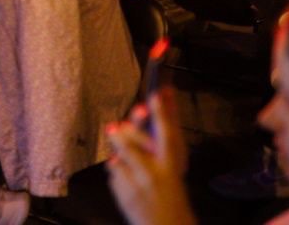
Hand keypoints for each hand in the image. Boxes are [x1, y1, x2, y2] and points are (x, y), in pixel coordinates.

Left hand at [106, 91, 195, 224]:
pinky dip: (119, 169)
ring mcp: (136, 185)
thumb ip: (161, 138)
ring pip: (118, 155)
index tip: (157, 95)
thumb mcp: (174, 166)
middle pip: (133, 144)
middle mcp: (155, 174)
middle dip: (124, 134)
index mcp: (172, 166)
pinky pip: (114, 170)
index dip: (163, 114)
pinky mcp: (122, 193)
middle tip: (116, 127)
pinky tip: (128, 176)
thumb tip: (154, 103)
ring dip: (119, 149)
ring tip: (122, 149)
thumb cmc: (170, 192)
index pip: (168, 136)